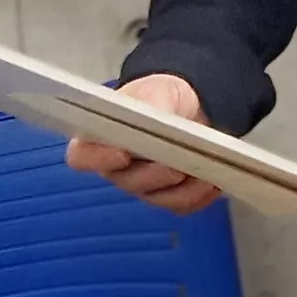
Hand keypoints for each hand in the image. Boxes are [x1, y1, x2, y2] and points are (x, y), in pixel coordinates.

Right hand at [67, 74, 224, 213]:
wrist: (186, 106)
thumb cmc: (159, 97)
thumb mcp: (155, 90)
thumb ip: (151, 103)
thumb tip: (156, 118)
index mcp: (98, 139)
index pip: (82, 157)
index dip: (99, 159)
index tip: (123, 154)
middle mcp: (115, 168)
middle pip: (127, 181)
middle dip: (155, 174)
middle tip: (176, 164)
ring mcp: (141, 185)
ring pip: (157, 198)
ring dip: (183, 188)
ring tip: (205, 173)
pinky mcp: (166, 195)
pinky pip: (180, 205)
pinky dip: (198, 195)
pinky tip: (213, 182)